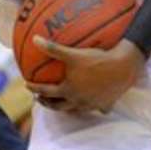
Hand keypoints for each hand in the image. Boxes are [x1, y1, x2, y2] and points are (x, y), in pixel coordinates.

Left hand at [24, 38, 145, 113]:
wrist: (123, 67)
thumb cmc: (97, 60)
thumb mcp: (73, 53)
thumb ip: (53, 48)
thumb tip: (35, 40)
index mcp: (68, 90)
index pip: (46, 91)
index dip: (34, 88)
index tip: (27, 85)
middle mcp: (78, 101)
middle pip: (58, 106)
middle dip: (47, 103)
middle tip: (40, 98)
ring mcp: (92, 105)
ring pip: (76, 110)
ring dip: (67, 107)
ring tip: (63, 101)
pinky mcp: (105, 105)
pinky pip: (97, 108)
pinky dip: (93, 106)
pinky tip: (93, 102)